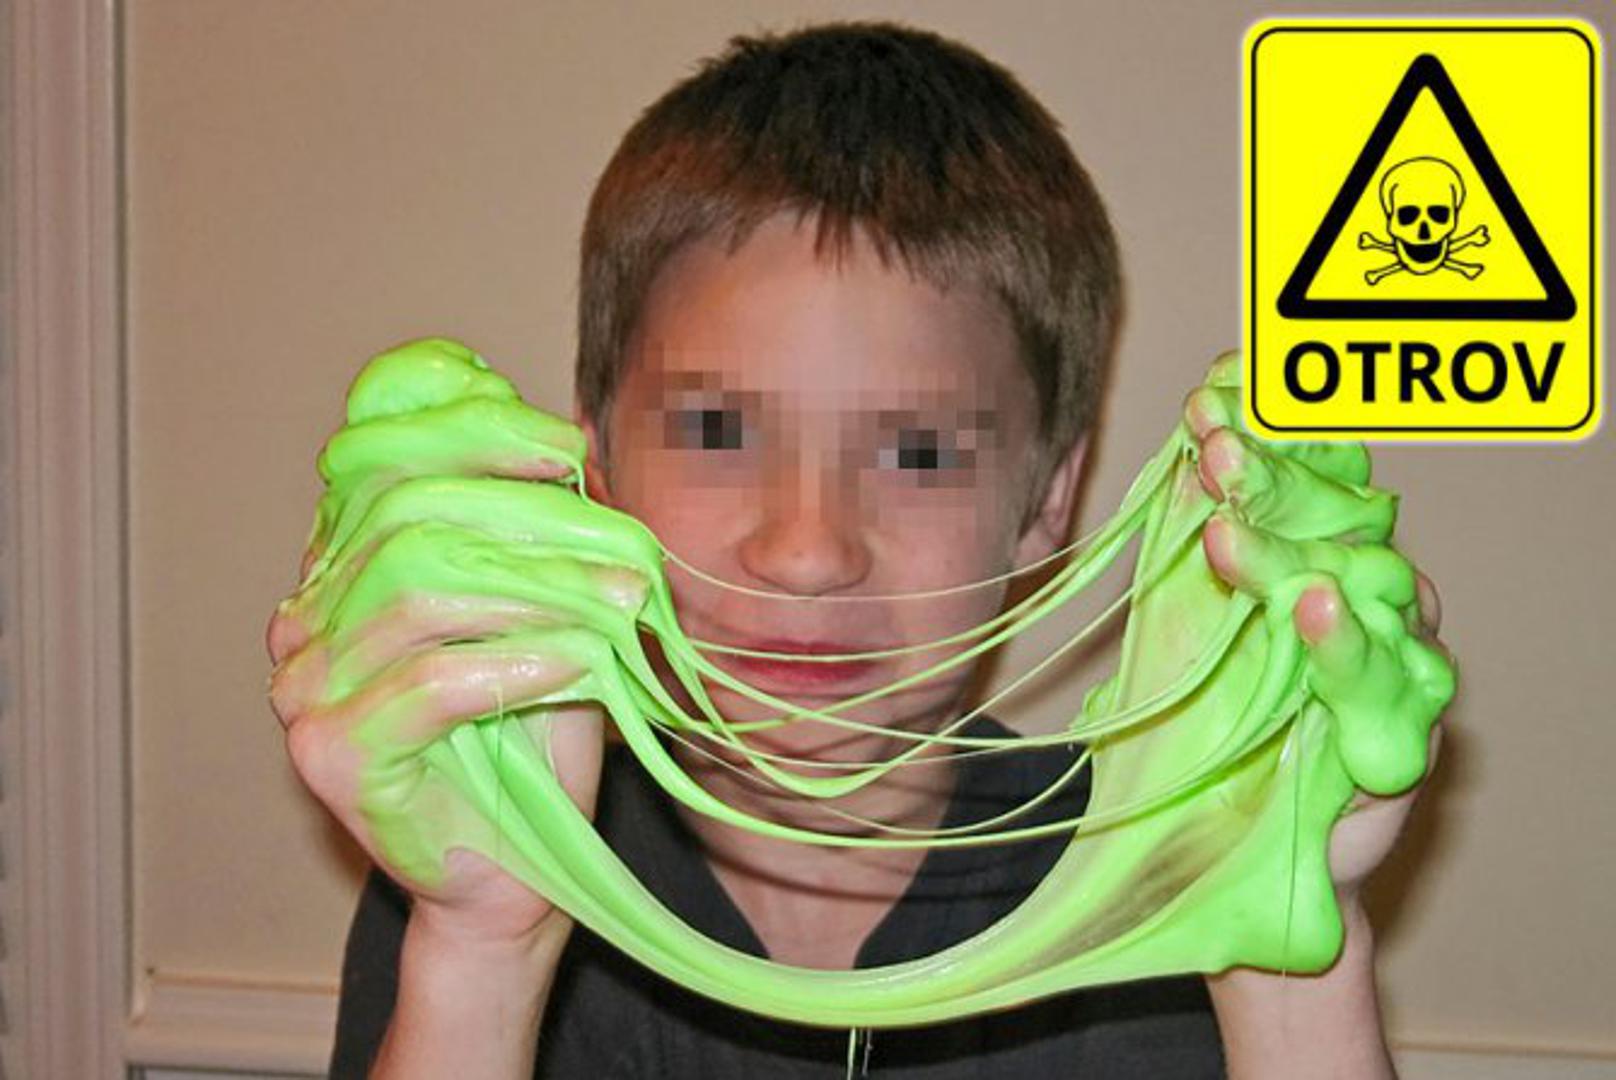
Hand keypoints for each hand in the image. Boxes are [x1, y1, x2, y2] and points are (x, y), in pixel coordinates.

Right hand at [267, 338, 636, 945]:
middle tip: (624, 540)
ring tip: (621, 603)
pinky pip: (430, 682)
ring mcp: (305, 686)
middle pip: (406, 515)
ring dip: (540, 588)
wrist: (511, 870)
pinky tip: (581, 662)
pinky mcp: (331, 753)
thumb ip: (533, 529)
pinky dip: (516, 660)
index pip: (377, 455)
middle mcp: (305, 616)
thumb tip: (568, 436)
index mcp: (341, 563)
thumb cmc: (530, 734)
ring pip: (419, 589)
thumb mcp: (543, 608)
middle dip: (530, 515)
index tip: (565, 446)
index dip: (468, 430)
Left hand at [1183, 352, 1456, 904]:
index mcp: (1304, 552)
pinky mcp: (1401, 727)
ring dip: (1289, 551)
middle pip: (1333, 513)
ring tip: (1226, 533)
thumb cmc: (1194, 729)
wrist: (1215, 854)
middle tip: (1210, 446)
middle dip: (1270, 474)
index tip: (1210, 391)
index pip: (1300, 470)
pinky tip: (1311, 610)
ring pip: (1361, 582)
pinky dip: (1343, 644)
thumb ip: (1184, 543)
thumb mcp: (1170, 624)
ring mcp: (1387, 652)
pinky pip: (1381, 677)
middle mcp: (1356, 590)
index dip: (1264, 425)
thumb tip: (1186, 445)